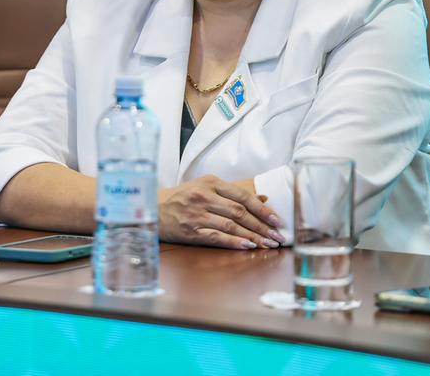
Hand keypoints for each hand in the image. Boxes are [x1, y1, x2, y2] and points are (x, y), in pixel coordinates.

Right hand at [158, 174, 285, 249]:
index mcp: (211, 183)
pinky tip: (247, 246)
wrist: (152, 208)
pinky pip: (216, 237)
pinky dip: (233, 242)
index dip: (262, 209)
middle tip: (278, 236)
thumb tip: (264, 199)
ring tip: (268, 244)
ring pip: (230, 225)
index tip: (277, 220)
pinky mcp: (190, 231)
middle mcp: (204, 197)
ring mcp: (196, 214)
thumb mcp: (206, 188)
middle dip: (262, 226)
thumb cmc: (182, 198)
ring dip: (252, 236)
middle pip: (239, 212)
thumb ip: (234, 194)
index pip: (242, 196)